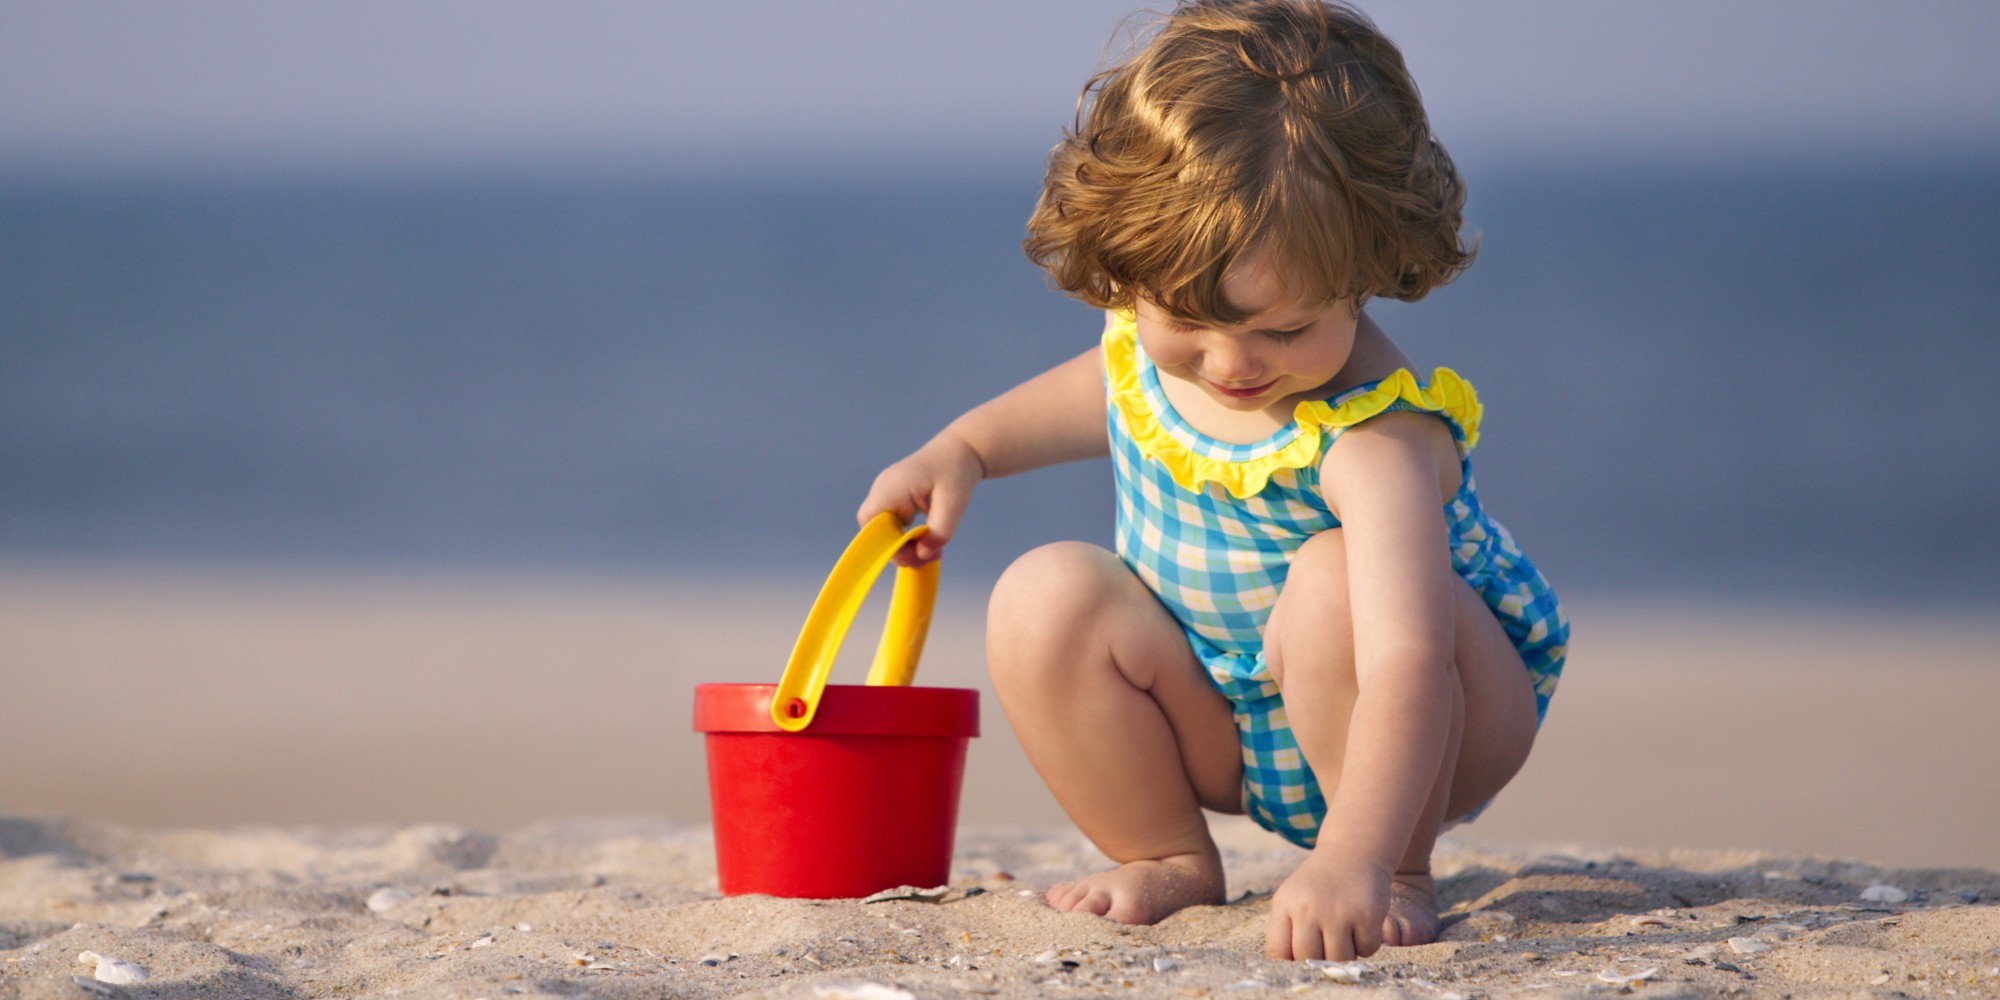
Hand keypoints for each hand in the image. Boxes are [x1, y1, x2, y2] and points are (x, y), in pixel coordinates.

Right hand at [857, 429, 984, 565]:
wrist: (960, 451)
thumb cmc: (956, 473)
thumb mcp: (954, 505)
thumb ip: (939, 532)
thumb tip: (922, 555)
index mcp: (892, 487)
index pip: (869, 522)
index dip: (884, 544)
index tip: (913, 553)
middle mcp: (883, 490)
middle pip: (875, 531)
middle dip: (899, 549)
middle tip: (929, 556)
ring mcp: (885, 494)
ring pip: (883, 530)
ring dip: (903, 545)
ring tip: (931, 550)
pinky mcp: (893, 499)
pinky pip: (891, 525)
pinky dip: (906, 537)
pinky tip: (926, 538)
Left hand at [1265, 850, 1390, 960]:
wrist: (1353, 852)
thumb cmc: (1319, 883)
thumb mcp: (1292, 898)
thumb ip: (1285, 931)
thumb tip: (1290, 969)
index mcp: (1286, 904)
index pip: (1279, 952)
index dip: (1291, 960)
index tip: (1303, 955)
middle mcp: (1309, 908)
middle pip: (1309, 960)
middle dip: (1320, 958)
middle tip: (1328, 942)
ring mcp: (1339, 912)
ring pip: (1340, 960)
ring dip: (1345, 953)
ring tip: (1345, 932)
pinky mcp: (1367, 914)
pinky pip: (1367, 950)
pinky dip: (1367, 943)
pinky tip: (1362, 924)